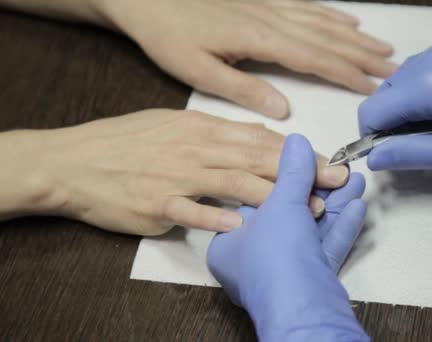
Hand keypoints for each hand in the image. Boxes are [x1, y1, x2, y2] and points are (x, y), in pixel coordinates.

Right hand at [0, 110, 348, 234]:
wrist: (74, 162)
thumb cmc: (122, 142)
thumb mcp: (171, 124)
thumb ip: (213, 132)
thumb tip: (251, 138)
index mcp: (198, 127)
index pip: (257, 139)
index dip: (295, 152)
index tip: (325, 162)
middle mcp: (192, 148)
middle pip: (255, 159)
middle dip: (299, 171)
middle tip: (334, 183)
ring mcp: (174, 176)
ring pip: (231, 182)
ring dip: (272, 196)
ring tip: (304, 209)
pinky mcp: (156, 203)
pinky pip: (190, 211)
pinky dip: (215, 216)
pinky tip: (240, 224)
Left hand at [97, 0, 396, 118]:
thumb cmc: (168, 34)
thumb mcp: (197, 69)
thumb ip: (242, 89)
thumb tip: (282, 110)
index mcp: (260, 39)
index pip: (315, 59)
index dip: (347, 74)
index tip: (373, 87)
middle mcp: (273, 18)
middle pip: (329, 39)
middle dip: (364, 55)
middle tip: (394, 69)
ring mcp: (270, 5)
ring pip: (324, 22)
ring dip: (356, 36)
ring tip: (383, 48)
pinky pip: (307, 6)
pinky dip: (332, 14)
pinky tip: (348, 20)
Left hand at [208, 134, 368, 340]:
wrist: (303, 309)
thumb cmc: (274, 259)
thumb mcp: (280, 203)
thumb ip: (290, 171)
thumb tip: (295, 143)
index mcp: (231, 242)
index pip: (258, 199)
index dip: (284, 177)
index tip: (306, 160)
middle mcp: (255, 260)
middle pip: (290, 214)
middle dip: (319, 189)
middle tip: (338, 169)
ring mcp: (284, 273)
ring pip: (312, 231)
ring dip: (335, 204)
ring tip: (355, 180)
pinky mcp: (310, 283)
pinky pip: (325, 249)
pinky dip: (341, 227)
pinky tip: (357, 207)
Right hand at [358, 22, 431, 170]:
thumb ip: (411, 155)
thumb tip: (373, 159)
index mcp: (425, 85)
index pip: (371, 110)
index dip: (372, 136)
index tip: (393, 150)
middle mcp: (427, 56)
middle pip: (385, 92)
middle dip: (393, 118)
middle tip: (425, 138)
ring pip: (405, 76)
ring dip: (412, 100)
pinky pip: (428, 62)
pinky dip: (430, 82)